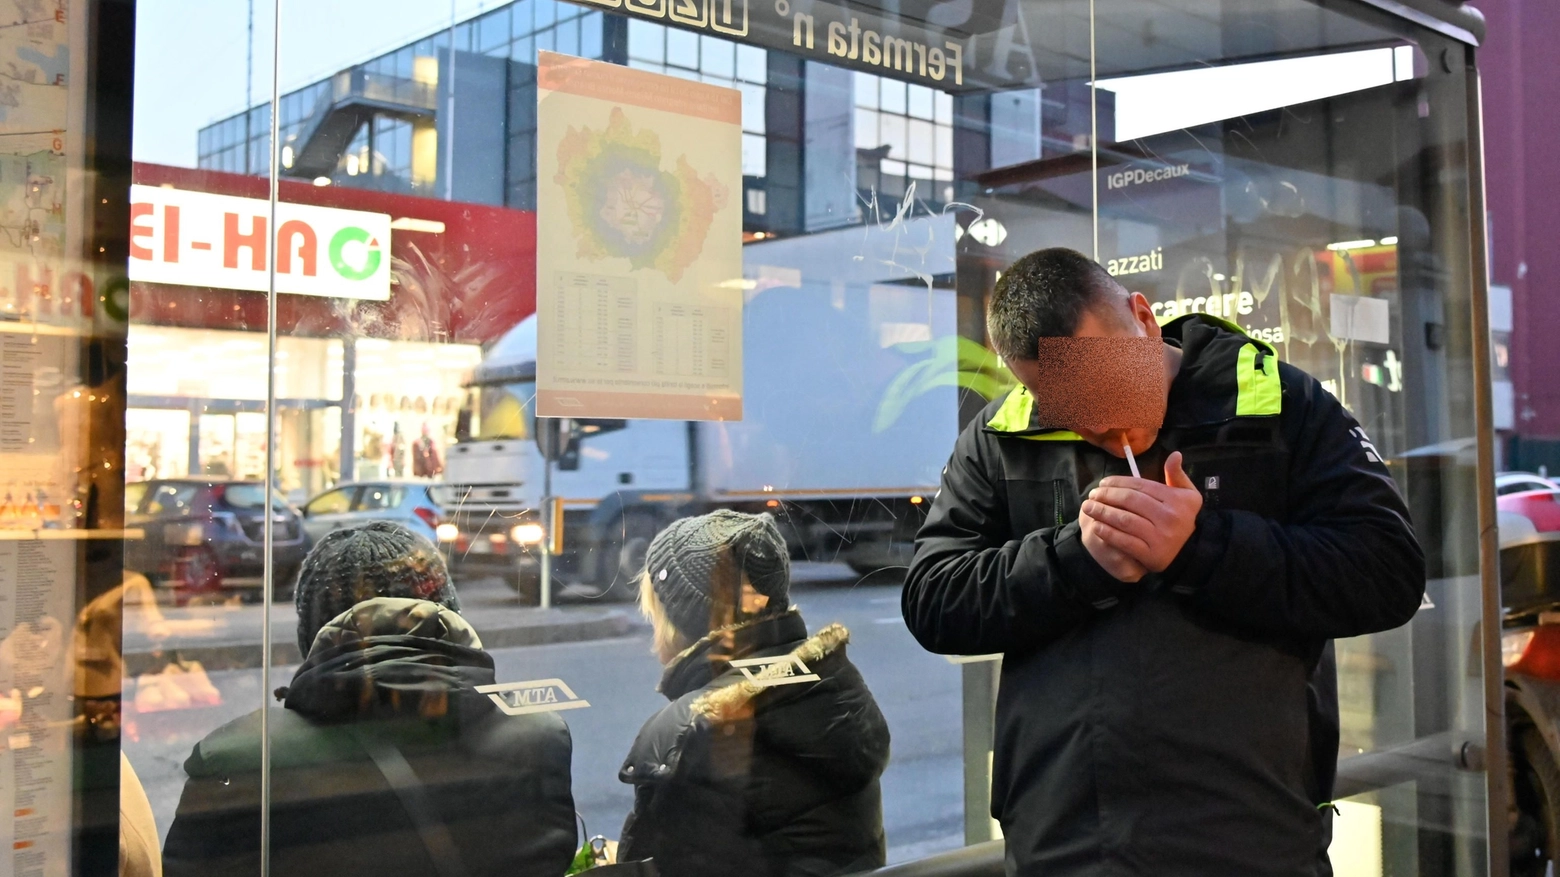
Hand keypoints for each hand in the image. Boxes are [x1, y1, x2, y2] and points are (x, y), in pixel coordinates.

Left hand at [1080, 451, 1202, 572]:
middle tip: (1091, 495)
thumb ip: (1177, 474)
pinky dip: (1108, 533)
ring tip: (1087, 507)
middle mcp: (1169, 517)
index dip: (1118, 482)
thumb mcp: (1187, 494)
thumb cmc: (1181, 518)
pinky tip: (1096, 526)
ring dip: (1102, 512)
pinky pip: (1125, 541)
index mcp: (1176, 499)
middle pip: (1130, 501)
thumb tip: (1174, 454)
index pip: (1140, 486)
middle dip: (1107, 496)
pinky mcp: (1152, 555)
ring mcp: (1160, 537)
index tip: (1102, 483)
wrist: (1190, 551)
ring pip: (1125, 520)